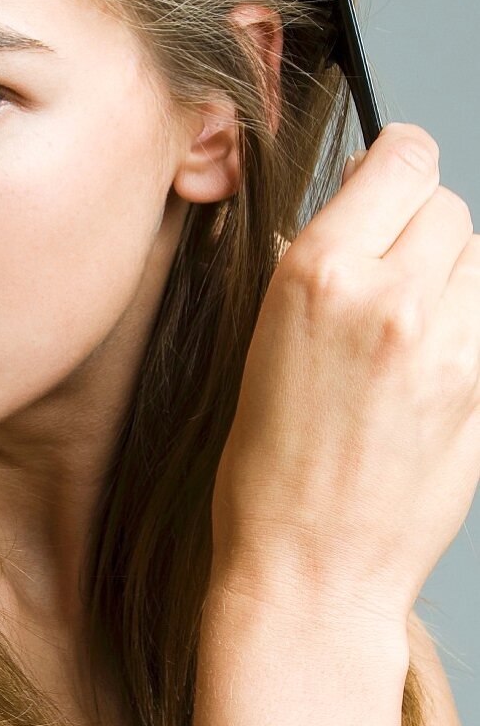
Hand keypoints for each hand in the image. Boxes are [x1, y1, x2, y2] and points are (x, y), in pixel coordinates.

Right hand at [210, 122, 478, 625]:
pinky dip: (466, 322)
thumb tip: (363, 202)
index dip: (398, 159)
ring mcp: (450, 345)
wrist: (313, 566)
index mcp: (319, 272)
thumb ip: (323, 257)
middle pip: (449, 205)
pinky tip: (430, 364)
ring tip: (410, 324)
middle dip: (421, 223)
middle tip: (390, 267)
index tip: (390, 174)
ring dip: (451, 272)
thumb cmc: (270, 461)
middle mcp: (391, 297)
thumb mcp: (266, 335)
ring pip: (479, 257)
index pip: (404, 159)